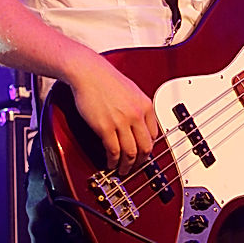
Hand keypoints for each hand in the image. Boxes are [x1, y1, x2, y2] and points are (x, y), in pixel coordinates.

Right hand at [69, 53, 158, 176]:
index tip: (144, 154)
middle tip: (136, 167)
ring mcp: (121, 122)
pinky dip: (113, 161)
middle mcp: (136, 114)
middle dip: (141, 162)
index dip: (149, 148)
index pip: (154, 135)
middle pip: (145, 147)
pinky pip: (113, 151)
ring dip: (127, 166)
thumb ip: (138, 107)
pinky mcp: (105, 127)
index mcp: (145, 105)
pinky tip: (110, 163)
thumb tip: (140, 125)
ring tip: (123, 170)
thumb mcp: (132, 91)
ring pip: (130, 153)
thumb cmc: (106, 79)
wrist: (89, 73)